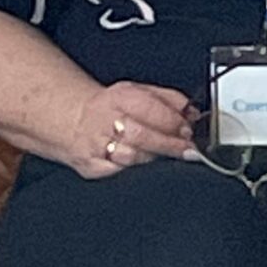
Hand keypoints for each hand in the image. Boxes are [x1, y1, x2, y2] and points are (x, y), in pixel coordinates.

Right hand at [73, 80, 197, 178]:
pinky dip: (136, 171)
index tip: (188, 130)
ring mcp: (95, 145)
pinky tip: (145, 166)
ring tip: (166, 156)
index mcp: (119, 98)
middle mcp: (105, 120)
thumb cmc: (113, 108)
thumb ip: (169, 99)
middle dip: (169, 144)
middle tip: (187, 149)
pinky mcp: (91, 167)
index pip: (148, 109)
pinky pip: (119, 173)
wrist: (75, 120)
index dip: (172, 122)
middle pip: (141, 135)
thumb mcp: (140, 92)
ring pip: (131, 157)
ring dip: (154, 158)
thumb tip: (192, 112)